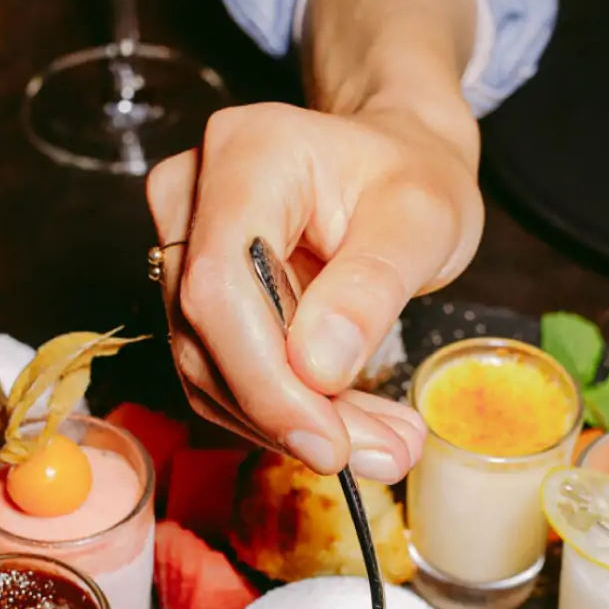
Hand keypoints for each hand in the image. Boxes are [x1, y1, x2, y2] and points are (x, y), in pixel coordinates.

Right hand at [146, 100, 483, 481]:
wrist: (397, 162)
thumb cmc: (414, 177)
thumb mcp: (423, 222)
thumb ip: (370, 288)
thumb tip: (316, 367)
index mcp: (248, 153)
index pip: (220, 284)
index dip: (265, 379)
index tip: (330, 443)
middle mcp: (194, 194)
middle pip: (209, 332)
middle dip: (290, 414)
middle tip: (383, 454)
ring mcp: (185, 242)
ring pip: (209, 364)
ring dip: (290, 423)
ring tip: (384, 444)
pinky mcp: (196, 289)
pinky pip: (222, 369)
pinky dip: (283, 410)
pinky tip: (350, 424)